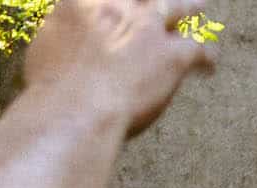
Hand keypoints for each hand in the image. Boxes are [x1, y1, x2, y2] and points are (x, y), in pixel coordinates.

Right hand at [22, 0, 218, 139]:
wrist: (75, 108)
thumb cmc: (52, 88)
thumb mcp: (46, 46)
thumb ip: (64, 32)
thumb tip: (68, 35)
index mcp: (83, 0)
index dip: (116, 0)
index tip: (120, 2)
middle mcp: (119, 5)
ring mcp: (147, 27)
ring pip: (179, 6)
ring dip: (191, 5)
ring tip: (200, 5)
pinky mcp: (172, 55)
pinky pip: (199, 49)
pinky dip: (207, 58)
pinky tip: (209, 67)